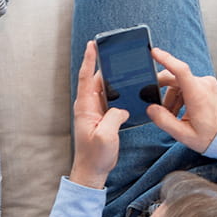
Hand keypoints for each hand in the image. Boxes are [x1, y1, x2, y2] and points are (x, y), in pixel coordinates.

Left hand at [70, 40, 126, 188]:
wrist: (92, 171)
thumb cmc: (95, 155)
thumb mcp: (106, 135)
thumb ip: (114, 117)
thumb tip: (121, 108)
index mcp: (85, 107)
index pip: (86, 78)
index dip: (90, 60)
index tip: (93, 45)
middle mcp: (88, 106)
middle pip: (99, 80)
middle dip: (108, 66)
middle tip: (119, 53)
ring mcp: (95, 111)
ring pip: (107, 89)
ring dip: (116, 80)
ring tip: (129, 68)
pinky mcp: (103, 117)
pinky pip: (112, 99)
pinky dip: (120, 93)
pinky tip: (131, 89)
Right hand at [147, 46, 216, 152]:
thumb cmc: (211, 136)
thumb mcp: (184, 134)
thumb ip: (164, 121)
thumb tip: (151, 109)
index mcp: (198, 95)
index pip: (180, 70)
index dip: (166, 59)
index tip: (154, 52)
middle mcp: (204, 85)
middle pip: (174, 78)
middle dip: (162, 91)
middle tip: (159, 109)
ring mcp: (208, 83)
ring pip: (180, 83)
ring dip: (172, 97)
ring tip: (173, 115)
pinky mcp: (209, 85)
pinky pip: (188, 85)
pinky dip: (181, 96)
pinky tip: (182, 111)